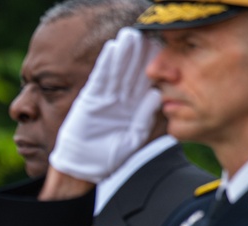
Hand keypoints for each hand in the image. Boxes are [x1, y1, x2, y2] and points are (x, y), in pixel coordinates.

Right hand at [49, 28, 162, 182]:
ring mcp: (104, 99)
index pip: (146, 83)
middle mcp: (119, 101)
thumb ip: (144, 117)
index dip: (155, 67)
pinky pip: (99, 79)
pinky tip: (111, 49)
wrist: (81, 168)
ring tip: (131, 35)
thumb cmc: (107, 159)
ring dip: (123, 53)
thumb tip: (157, 96)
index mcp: (132, 109)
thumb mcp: (133, 138)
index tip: (166, 50)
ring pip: (116, 72)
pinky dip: (105, 64)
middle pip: (132, 72)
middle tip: (148, 34)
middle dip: (139, 54)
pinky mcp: (89, 100)